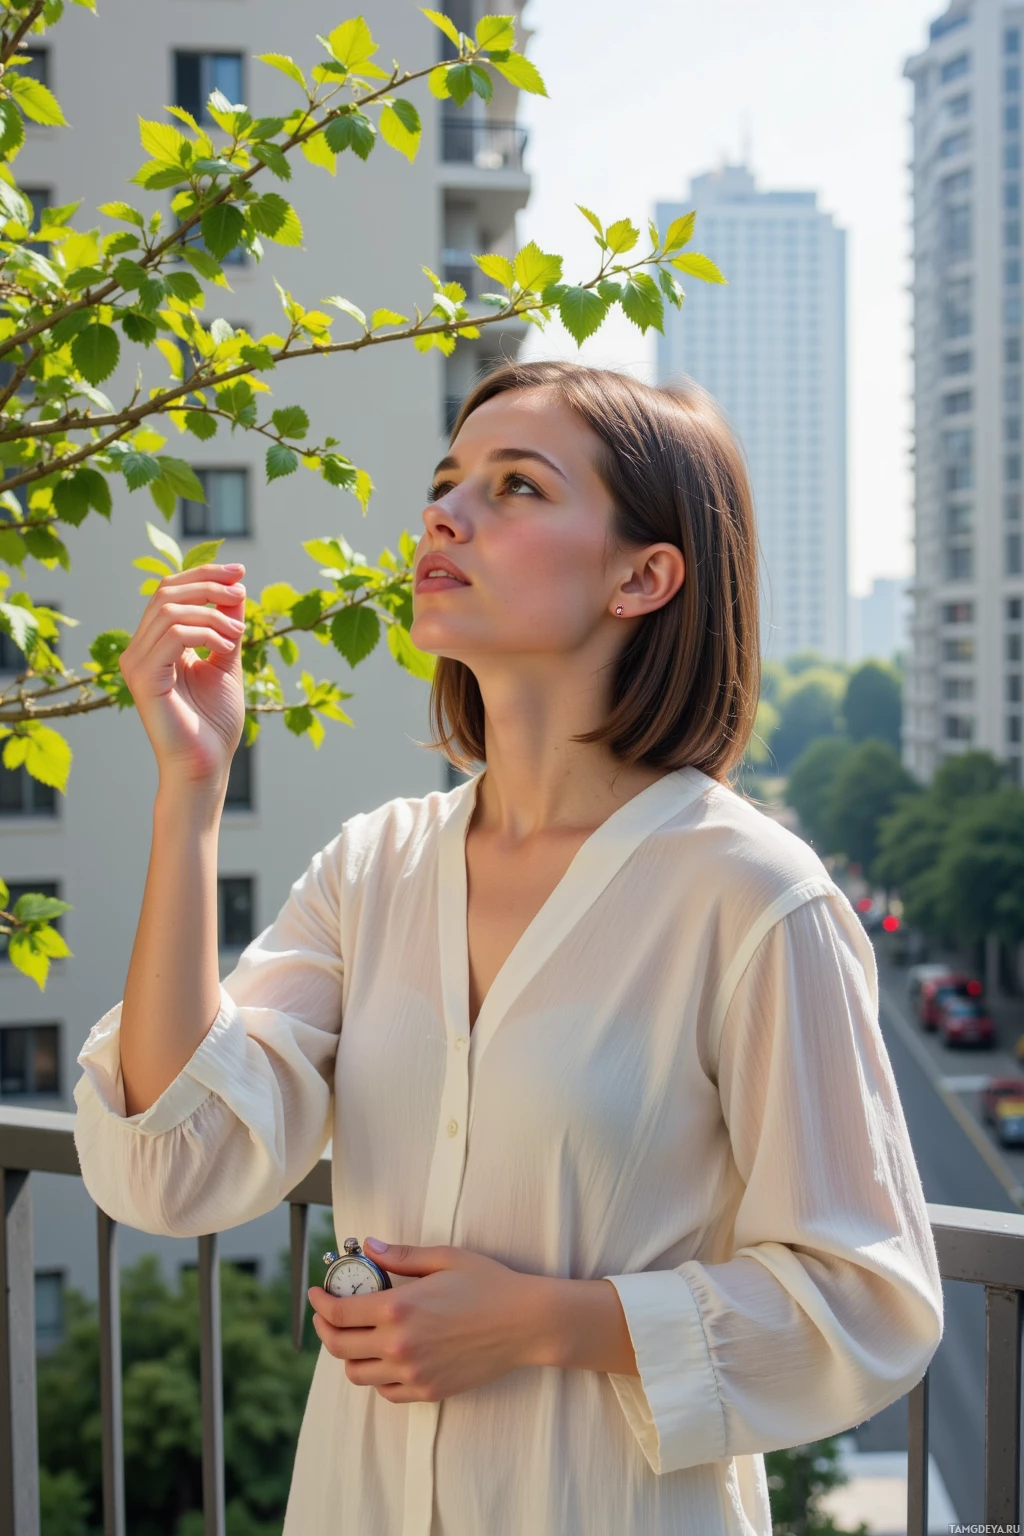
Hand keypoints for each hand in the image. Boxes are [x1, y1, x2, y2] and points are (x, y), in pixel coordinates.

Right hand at [118, 562, 247, 789]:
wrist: (206, 766)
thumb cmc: (214, 724)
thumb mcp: (227, 664)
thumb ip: (227, 628)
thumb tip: (236, 590)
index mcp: (156, 644)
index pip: (171, 591)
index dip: (204, 574)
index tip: (240, 572)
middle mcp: (139, 650)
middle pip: (166, 592)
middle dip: (208, 584)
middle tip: (241, 593)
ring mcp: (136, 663)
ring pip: (170, 610)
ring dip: (212, 613)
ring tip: (238, 633)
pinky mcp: (143, 678)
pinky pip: (174, 635)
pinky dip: (205, 633)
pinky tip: (227, 647)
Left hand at [307, 1239, 551, 1403]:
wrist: (524, 1322)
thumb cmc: (489, 1284)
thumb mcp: (444, 1258)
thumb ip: (400, 1255)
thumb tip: (368, 1245)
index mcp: (398, 1308)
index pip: (340, 1311)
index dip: (321, 1302)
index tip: (317, 1293)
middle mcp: (398, 1345)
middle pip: (339, 1346)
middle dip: (325, 1328)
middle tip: (327, 1314)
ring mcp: (412, 1372)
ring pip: (357, 1374)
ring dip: (347, 1355)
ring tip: (352, 1337)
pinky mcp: (427, 1390)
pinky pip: (385, 1391)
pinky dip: (375, 1376)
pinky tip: (383, 1358)